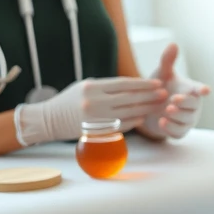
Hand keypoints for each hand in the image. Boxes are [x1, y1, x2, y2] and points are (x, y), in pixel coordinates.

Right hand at [14, 77, 168, 145]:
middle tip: (164, 93)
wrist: (49, 119)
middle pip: (129, 98)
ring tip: (158, 105)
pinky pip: (120, 126)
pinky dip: (133, 122)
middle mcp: (94, 102)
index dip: (143, 83)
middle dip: (149, 95)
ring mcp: (95, 118)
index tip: (157, 82)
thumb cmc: (70, 100)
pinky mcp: (95, 131)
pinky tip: (143, 118)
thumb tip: (133, 84)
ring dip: (145, 109)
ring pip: (127, 113)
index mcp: (92, 87)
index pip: (124, 84)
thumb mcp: (86, 86)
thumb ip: (107, 86)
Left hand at [137, 43, 210, 140]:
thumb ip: (167, 61)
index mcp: (190, 90)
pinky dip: (171, 128)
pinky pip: (178, 132)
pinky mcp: (179, 131)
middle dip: (185, 102)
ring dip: (177, 115)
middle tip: (173, 99)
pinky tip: (161, 122)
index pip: (200, 90)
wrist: (147, 109)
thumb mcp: (162, 74)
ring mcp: (187, 119)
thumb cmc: (159, 89)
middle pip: (194, 105)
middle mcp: (192, 105)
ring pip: (186, 119)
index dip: (203, 90)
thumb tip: (173, 44)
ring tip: (166, 110)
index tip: (205, 90)